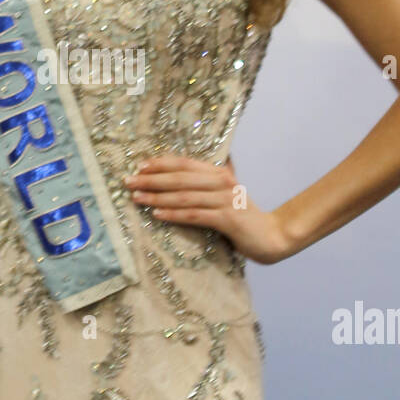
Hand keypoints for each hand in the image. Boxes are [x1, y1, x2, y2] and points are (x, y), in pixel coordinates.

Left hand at [123, 154, 293, 265]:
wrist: (271, 235)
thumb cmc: (242, 216)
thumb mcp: (224, 194)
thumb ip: (206, 183)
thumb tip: (177, 175)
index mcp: (219, 173)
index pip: (185, 163)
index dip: (161, 163)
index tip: (139, 166)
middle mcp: (221, 182)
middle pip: (180, 178)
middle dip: (151, 179)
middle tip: (129, 182)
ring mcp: (225, 200)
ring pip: (184, 196)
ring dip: (157, 196)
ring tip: (137, 198)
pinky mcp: (227, 219)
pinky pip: (195, 214)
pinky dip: (174, 214)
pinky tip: (157, 214)